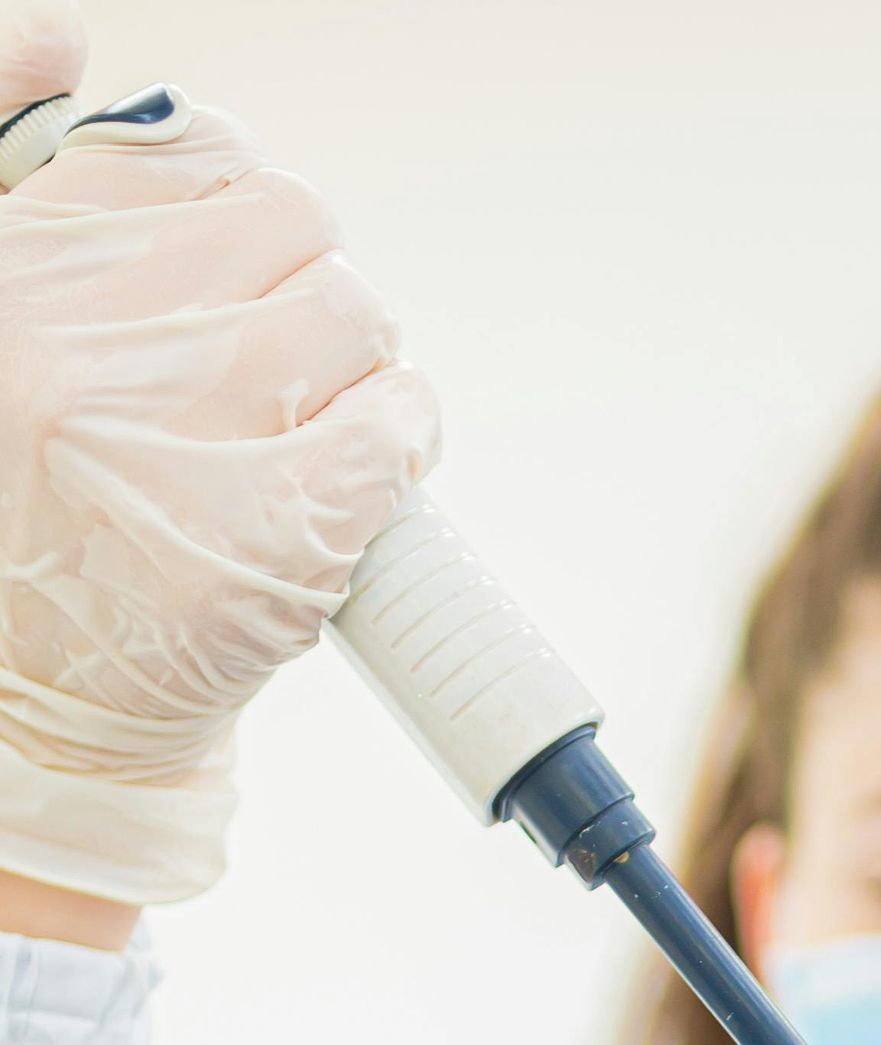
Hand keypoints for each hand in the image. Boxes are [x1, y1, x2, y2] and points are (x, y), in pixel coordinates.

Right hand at [0, 4, 439, 905]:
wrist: (33, 705)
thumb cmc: (35, 508)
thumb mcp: (3, 314)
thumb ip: (33, 168)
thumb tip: (67, 36)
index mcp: (19, 265)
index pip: (186, 147)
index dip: (240, 208)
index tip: (236, 273)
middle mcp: (76, 338)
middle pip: (290, 221)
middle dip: (310, 287)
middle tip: (285, 369)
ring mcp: (167, 442)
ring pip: (353, 314)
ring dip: (363, 366)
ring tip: (316, 428)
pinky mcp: (249, 545)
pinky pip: (391, 430)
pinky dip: (403, 440)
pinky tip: (369, 473)